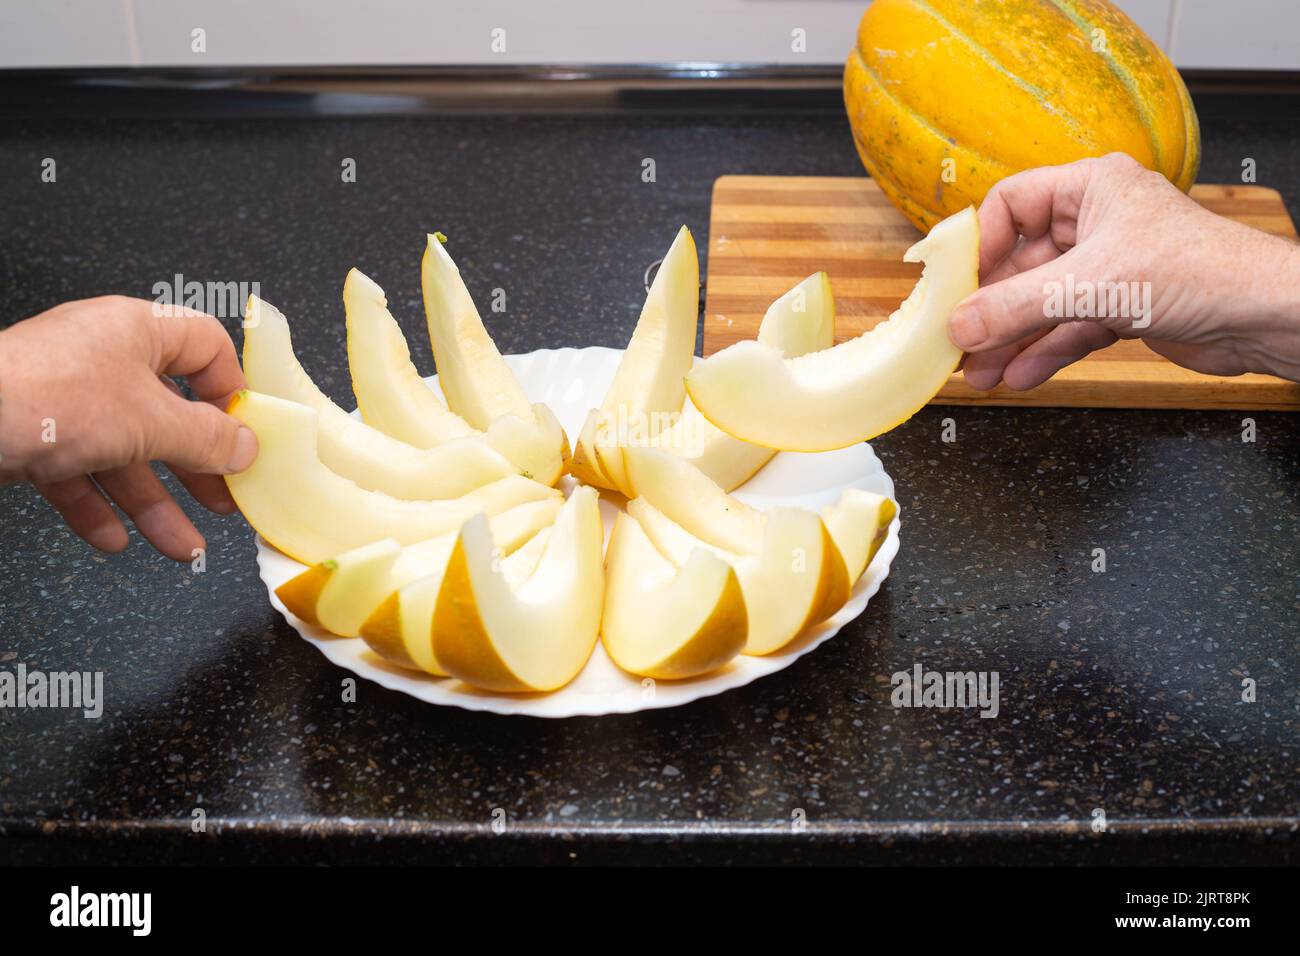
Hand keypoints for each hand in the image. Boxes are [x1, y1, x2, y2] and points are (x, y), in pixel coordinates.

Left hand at [0, 296, 256, 560]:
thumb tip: (247, 447)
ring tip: (182, 548)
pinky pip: (78, 470)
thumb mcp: (149, 423)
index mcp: (137, 331)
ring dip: (154, 503)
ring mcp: (65, 397)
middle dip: (197, 466)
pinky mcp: (31, 433)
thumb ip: (206, 439)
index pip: (206, 346)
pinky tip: (112, 540)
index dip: (231, 390)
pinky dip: (97, 505)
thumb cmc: (51, 402)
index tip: (245, 437)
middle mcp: (103, 358)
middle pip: (169, 412)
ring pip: (125, 452)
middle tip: (225, 501)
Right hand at [948, 152, 1299, 389]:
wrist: (1263, 317)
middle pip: (1020, 263)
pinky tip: (1022, 376)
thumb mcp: (1092, 285)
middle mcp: (1096, 222)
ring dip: (1010, 339)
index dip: (979, 245)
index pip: (1010, 204)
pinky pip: (1067, 327)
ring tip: (982, 374)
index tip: (954, 286)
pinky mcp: (1122, 305)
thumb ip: (1017, 307)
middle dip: (989, 310)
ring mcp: (1108, 266)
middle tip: (959, 344)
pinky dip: (1044, 352)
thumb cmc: (1200, 272)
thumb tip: (958, 325)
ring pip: (1040, 302)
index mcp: (1090, 188)